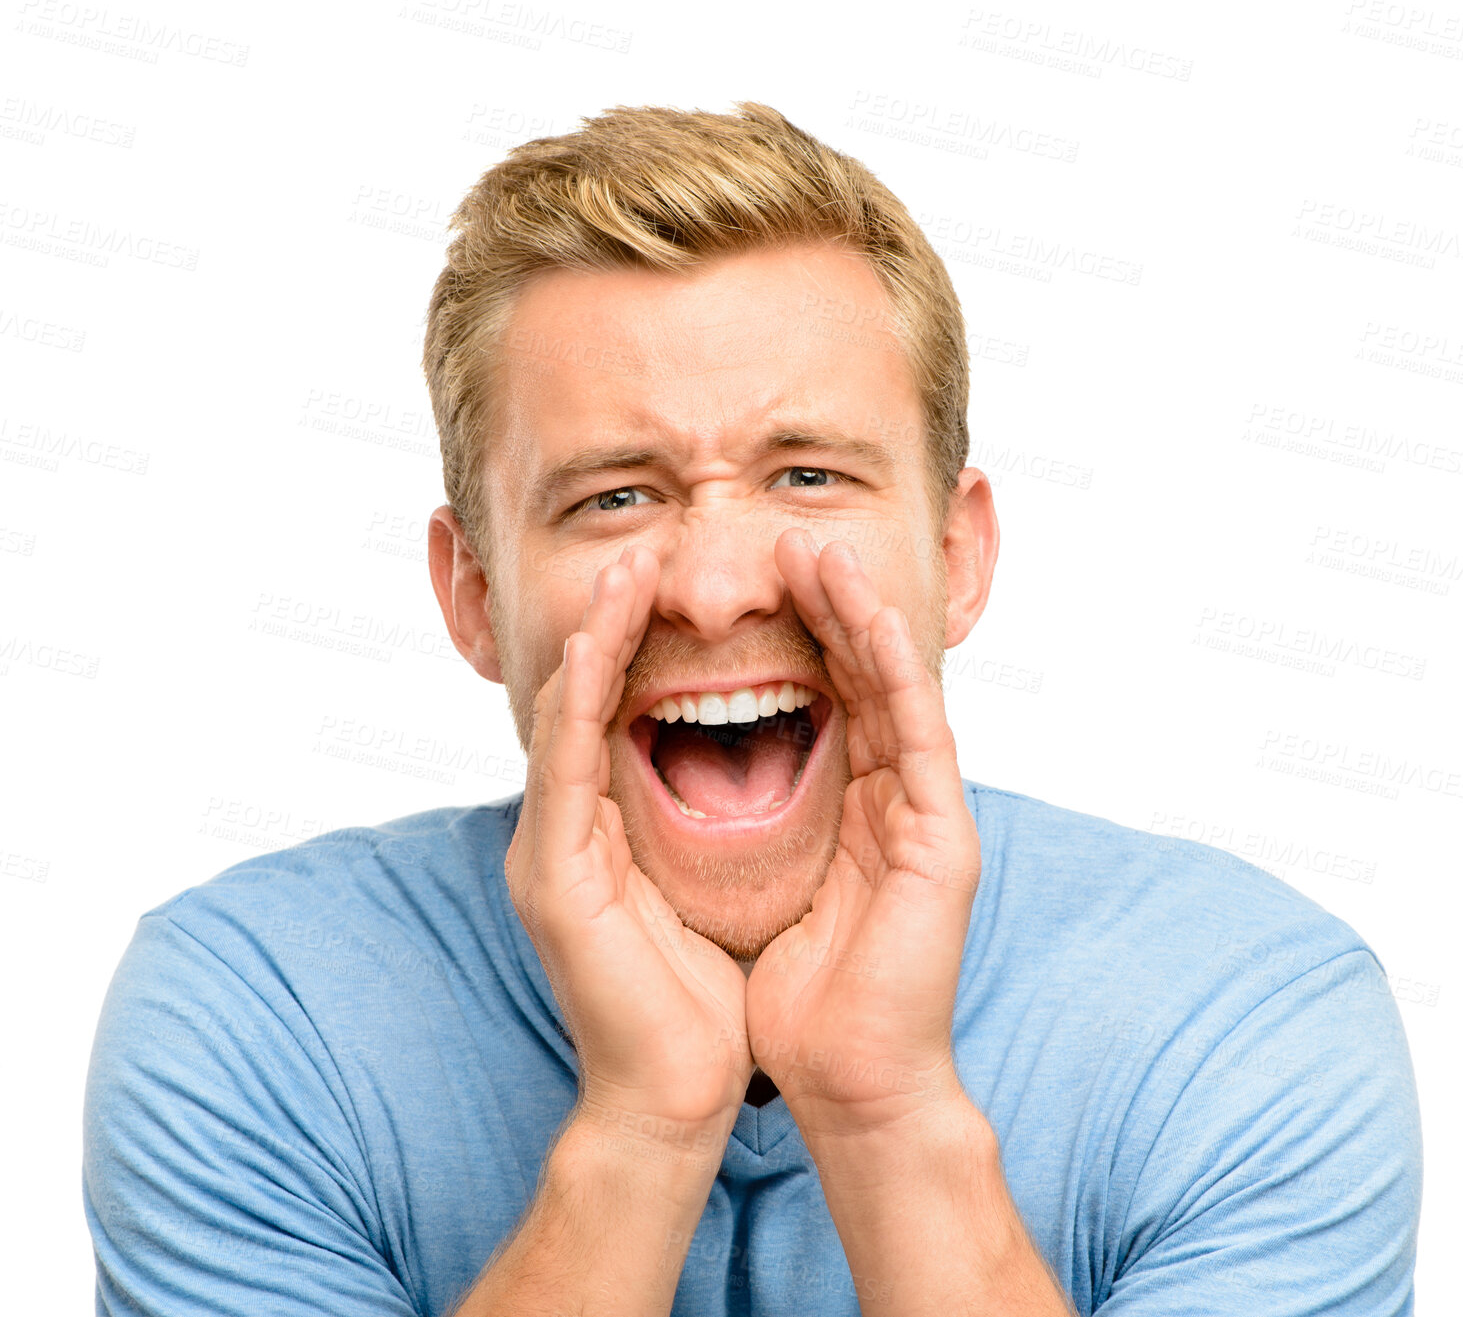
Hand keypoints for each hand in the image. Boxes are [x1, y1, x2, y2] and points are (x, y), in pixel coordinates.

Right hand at [505, 546, 751, 1147]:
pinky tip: (594, 649)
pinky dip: (576, 704)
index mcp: (599, 834)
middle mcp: (564, 833)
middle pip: (581, 703)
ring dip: (593, 643)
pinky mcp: (553, 880)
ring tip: (623, 576)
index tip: (674, 589)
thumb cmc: (699, 1000)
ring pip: (563, 721)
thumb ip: (689, 829)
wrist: (675, 1095)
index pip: (613, 716)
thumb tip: (725, 772)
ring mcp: (549, 854)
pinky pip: (563, 770)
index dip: (637, 648)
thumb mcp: (699, 889)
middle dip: (611, 626)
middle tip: (643, 556)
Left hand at [746, 532, 981, 1141]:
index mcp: (847, 807)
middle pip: (856, 677)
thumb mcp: (751, 886)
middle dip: (823, 604)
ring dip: (859, 615)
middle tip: (785, 538)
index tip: (744, 580)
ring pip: (891, 688)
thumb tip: (681, 773)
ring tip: (821, 551)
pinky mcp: (944, 837)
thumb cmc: (794, 999)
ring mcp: (923, 814)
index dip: (787, 634)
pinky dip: (895, 670)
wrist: (845, 1082)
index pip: (817, 697)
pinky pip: (920, 734)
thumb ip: (742, 822)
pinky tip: (867, 616)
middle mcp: (891, 798)